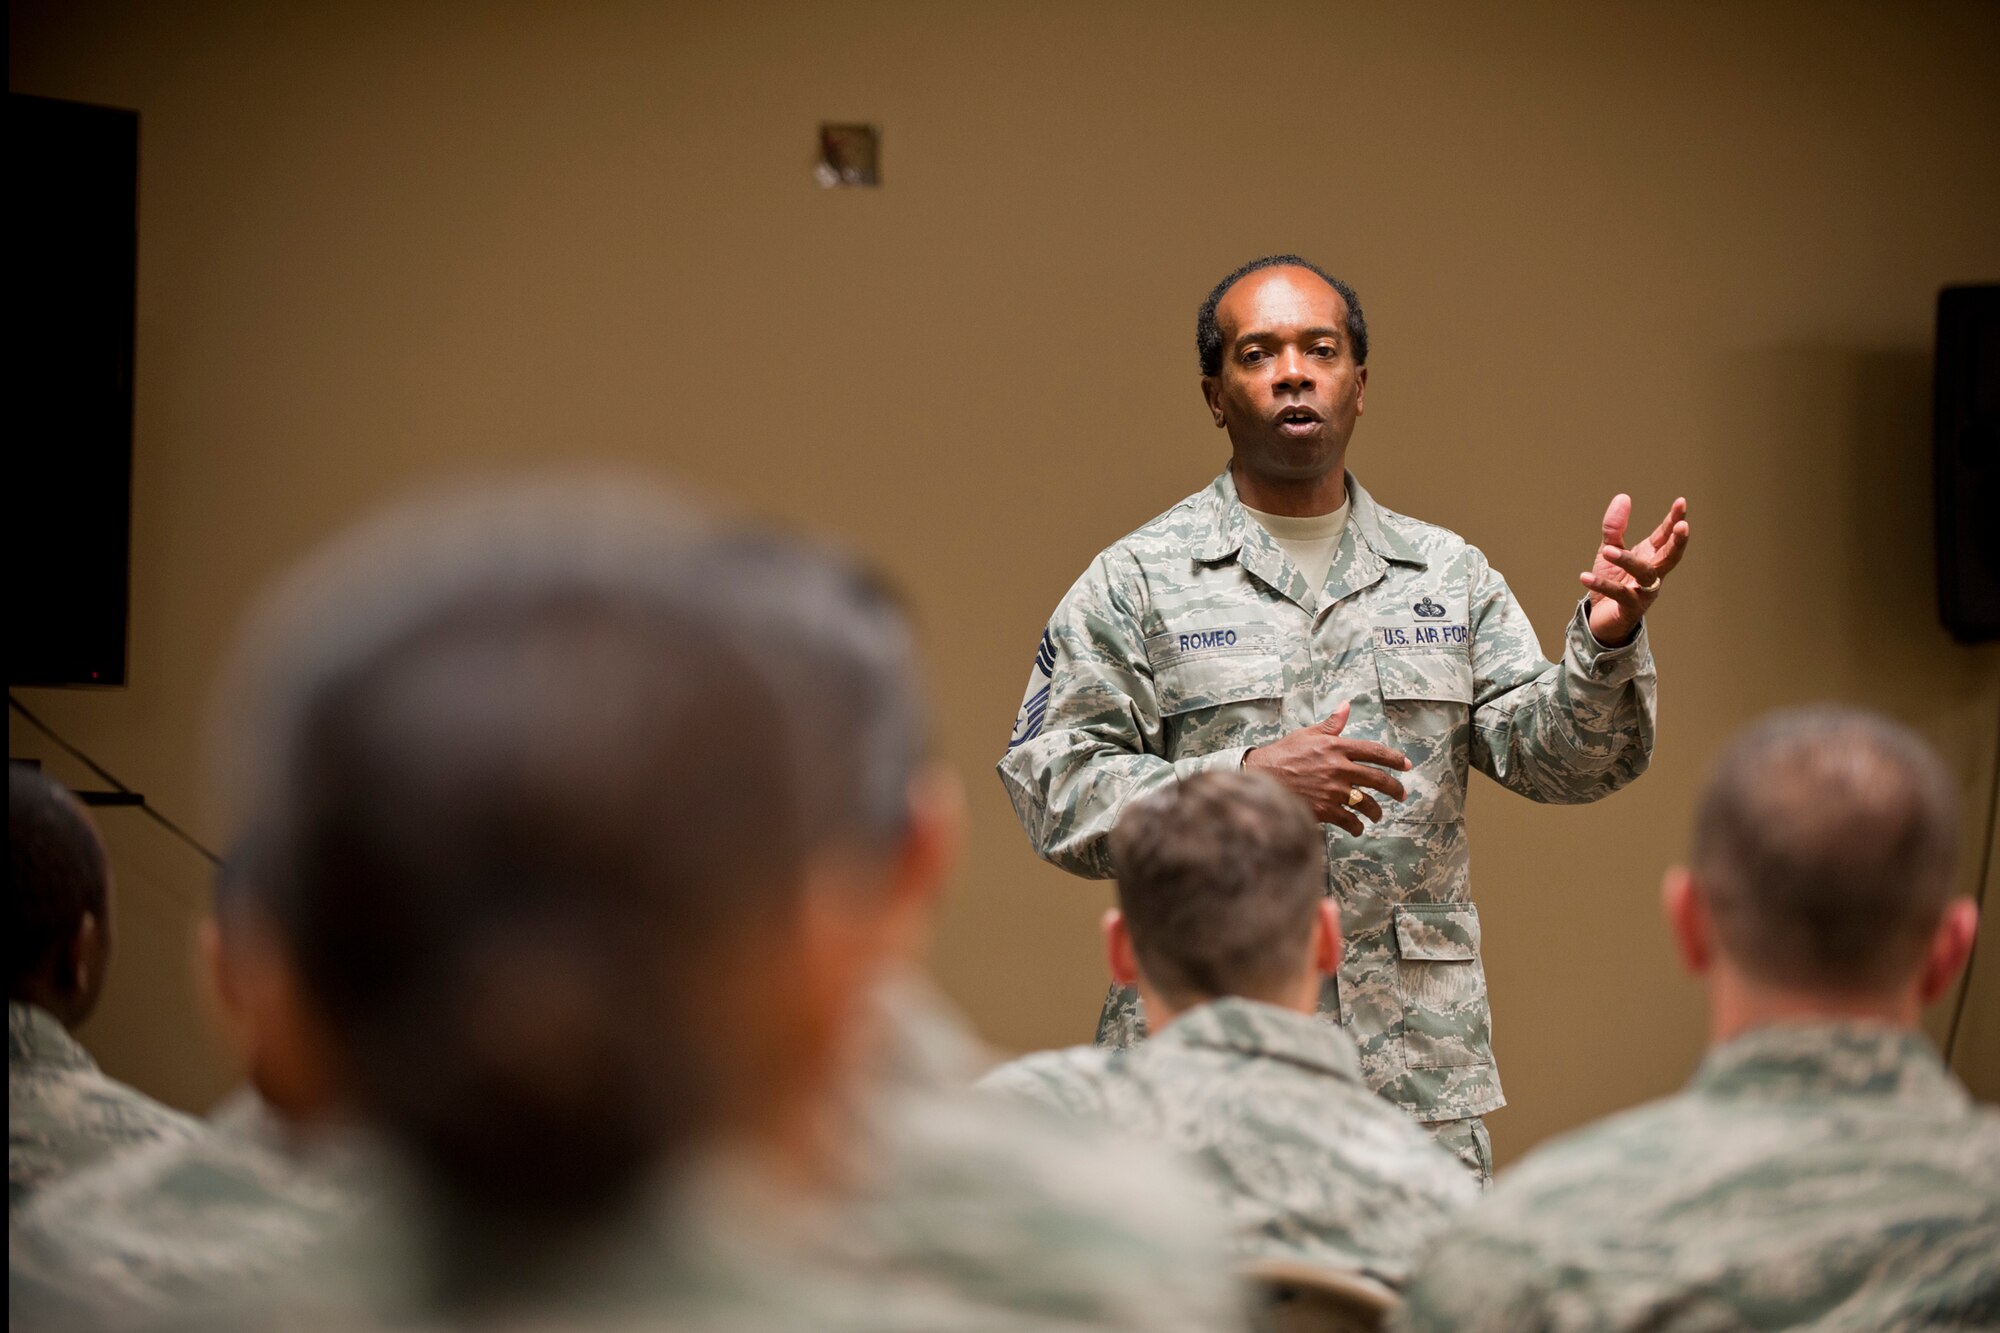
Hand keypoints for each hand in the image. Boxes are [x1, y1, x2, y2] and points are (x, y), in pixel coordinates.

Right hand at [1243, 702, 1410, 834]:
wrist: (1261, 778)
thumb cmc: (1283, 754)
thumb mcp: (1307, 734)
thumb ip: (1331, 724)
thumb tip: (1346, 706)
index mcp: (1337, 747)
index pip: (1375, 752)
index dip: (1395, 759)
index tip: (1407, 766)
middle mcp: (1339, 768)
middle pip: (1378, 779)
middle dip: (1395, 789)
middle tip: (1401, 795)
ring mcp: (1333, 790)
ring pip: (1367, 803)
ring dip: (1376, 811)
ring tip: (1377, 815)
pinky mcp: (1325, 809)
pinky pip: (1349, 820)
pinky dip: (1356, 826)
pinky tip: (1357, 828)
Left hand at [1581, 494, 1689, 645]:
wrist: (1602, 617)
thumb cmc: (1613, 581)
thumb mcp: (1610, 550)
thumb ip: (1615, 527)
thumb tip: (1623, 497)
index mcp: (1651, 557)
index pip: (1666, 536)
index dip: (1675, 520)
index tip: (1681, 502)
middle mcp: (1653, 573)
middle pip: (1670, 556)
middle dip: (1678, 542)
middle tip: (1681, 526)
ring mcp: (1644, 592)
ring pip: (1644, 574)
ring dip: (1628, 561)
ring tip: (1607, 551)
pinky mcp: (1629, 608)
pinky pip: (1619, 594)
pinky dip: (1603, 585)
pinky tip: (1585, 577)